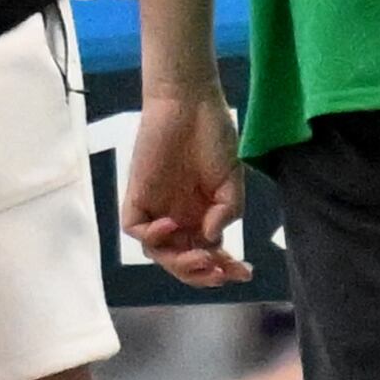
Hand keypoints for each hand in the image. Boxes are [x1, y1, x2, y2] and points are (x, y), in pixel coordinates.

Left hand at [123, 82, 250, 286]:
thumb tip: (212, 239)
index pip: (207, 254)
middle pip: (181, 261)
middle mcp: (177, 217)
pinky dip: (151, 235)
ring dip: (178, 263)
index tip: (245, 274)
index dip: (224, 269)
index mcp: (200, 216)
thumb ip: (227, 213)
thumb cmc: (213, 138)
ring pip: (158, 252)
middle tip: (220, 273)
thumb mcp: (231, 181)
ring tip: (201, 257)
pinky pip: (135, 228)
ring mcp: (156, 208)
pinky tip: (172, 225)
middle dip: (200, 274)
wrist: (190, 104)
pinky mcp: (136, 195)